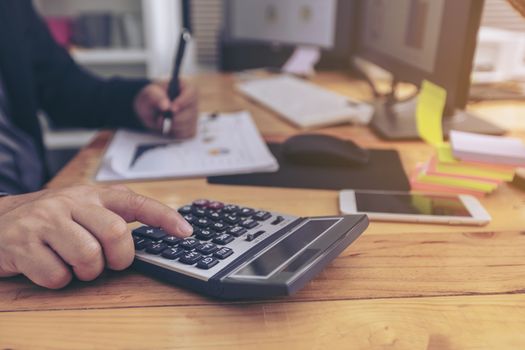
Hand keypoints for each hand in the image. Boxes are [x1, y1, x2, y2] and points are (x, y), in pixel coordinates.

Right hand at [0, 185, 192, 288]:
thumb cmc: (51, 220)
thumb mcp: (83, 209)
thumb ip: (113, 216)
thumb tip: (156, 232)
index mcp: (92, 195)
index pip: (136, 202)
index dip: (164, 217)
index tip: (185, 231)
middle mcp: (70, 202)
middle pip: (115, 233)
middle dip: (119, 257)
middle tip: (109, 262)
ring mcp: (45, 221)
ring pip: (88, 257)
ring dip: (87, 272)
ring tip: (75, 265)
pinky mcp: (22, 244)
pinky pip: (57, 276)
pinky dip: (59, 280)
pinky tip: (50, 267)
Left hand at [134, 81, 197, 138]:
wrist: (149, 109)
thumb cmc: (151, 97)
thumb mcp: (150, 93)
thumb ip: (156, 97)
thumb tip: (166, 106)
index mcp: (185, 88)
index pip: (191, 94)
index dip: (183, 102)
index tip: (172, 109)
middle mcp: (192, 102)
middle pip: (191, 113)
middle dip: (174, 118)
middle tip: (160, 117)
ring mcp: (193, 116)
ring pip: (188, 126)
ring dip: (172, 127)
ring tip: (162, 121)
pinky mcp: (190, 128)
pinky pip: (186, 134)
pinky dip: (174, 133)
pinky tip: (168, 128)